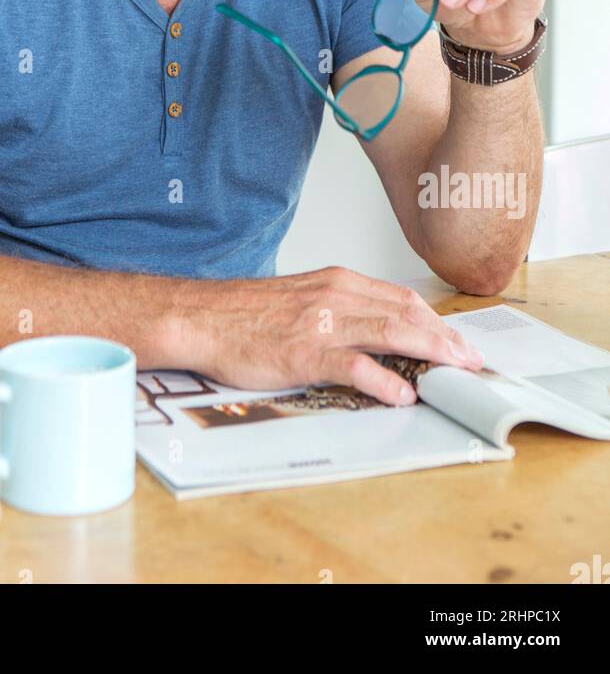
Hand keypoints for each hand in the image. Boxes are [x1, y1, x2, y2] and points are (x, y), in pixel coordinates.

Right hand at [176, 266, 484, 402]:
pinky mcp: (305, 352)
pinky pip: (354, 366)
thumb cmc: (246, 313)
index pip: (401, 298)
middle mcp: (335, 296)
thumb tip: (374, 332)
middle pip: (406, 314)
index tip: (457, 339)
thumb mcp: (301, 298)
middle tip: (471, 359)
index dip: (436, 320)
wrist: (202, 317)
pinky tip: (403, 393)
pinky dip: (384, 380)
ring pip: (390, 334)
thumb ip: (339, 309)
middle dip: (446, 338)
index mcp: (336, 281)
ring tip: (456, 372)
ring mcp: (321, 324)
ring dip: (431, 354)